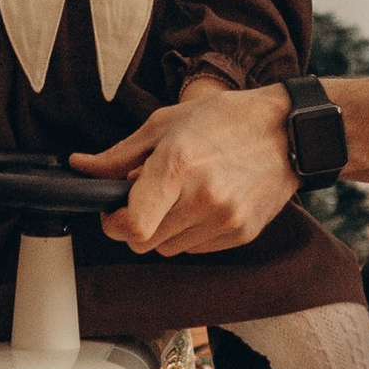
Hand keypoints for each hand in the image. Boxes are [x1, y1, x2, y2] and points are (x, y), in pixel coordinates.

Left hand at [72, 87, 296, 256]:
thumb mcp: (165, 124)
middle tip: (146, 197)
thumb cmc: (225, 119)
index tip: (112, 210)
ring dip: (164, 228)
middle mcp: (202, 197)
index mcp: (178, 165)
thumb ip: (119, 155)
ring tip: (180, 194)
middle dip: (135, 225)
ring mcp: (225, 219)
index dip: (113, 224)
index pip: (132, 226)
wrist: (287, 132)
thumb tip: (80, 168)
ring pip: (169, 249)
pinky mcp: (242, 233)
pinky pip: (197, 248)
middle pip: (145, 242)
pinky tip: (203, 202)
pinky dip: (191, 232)